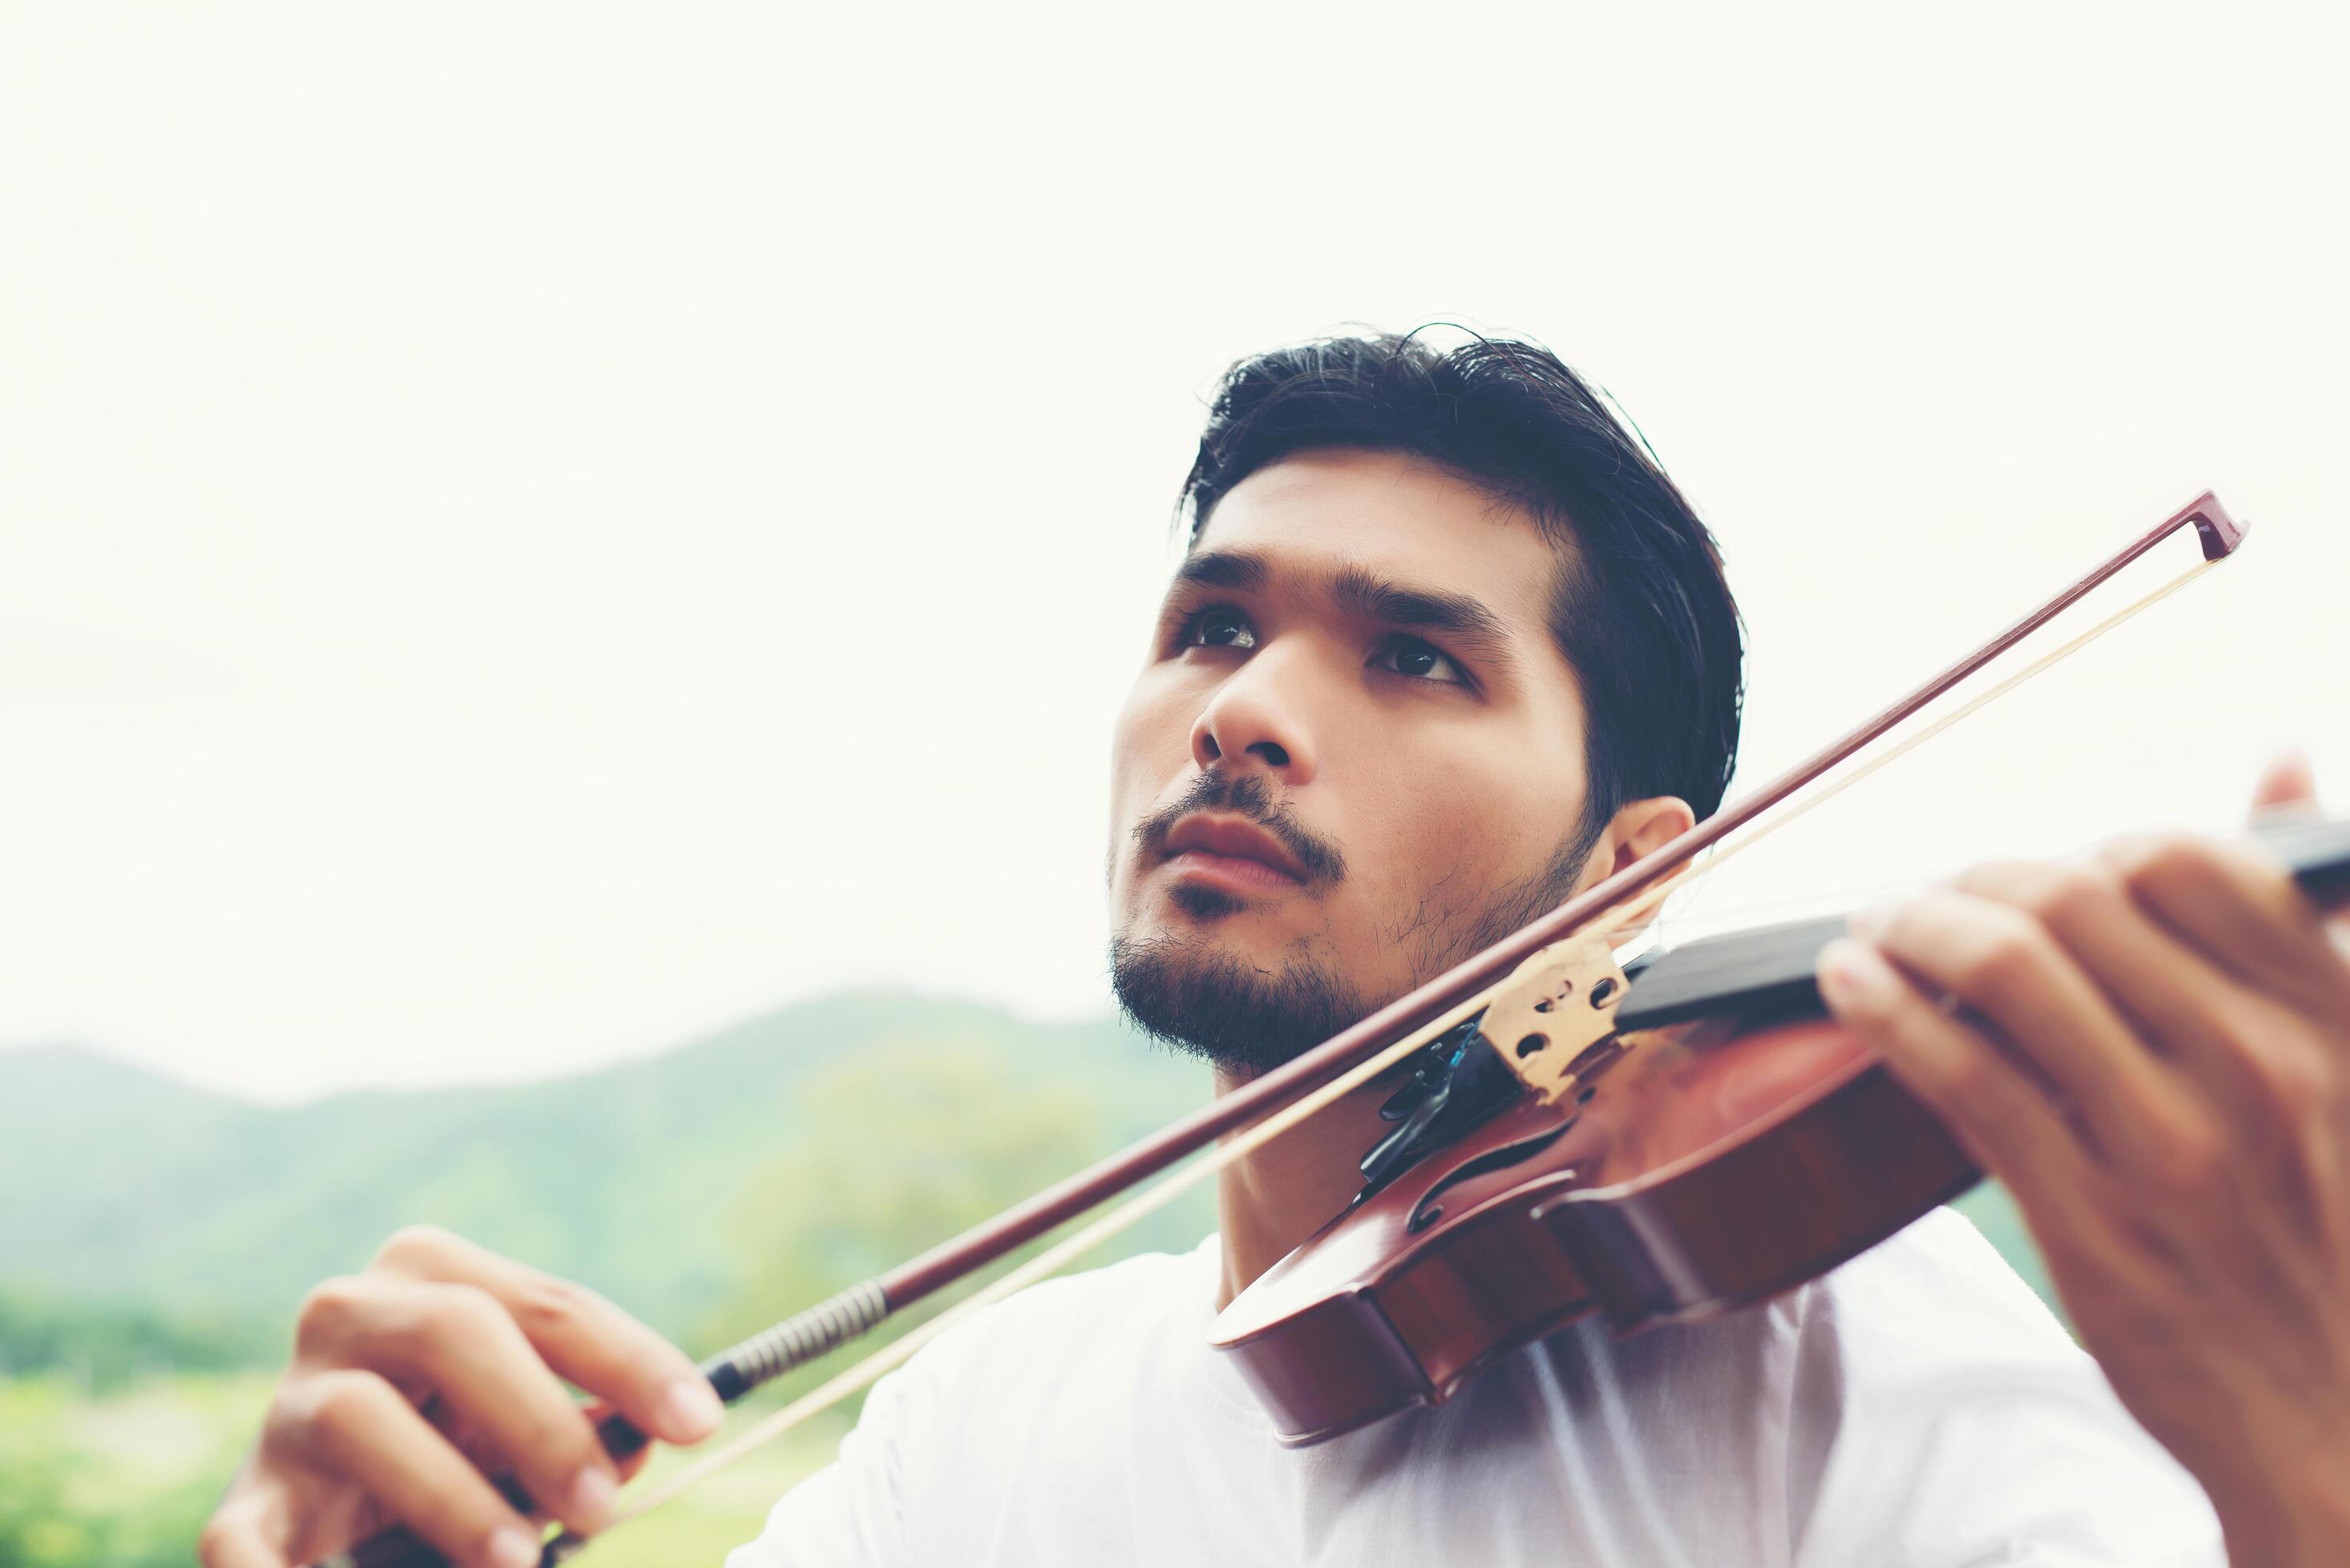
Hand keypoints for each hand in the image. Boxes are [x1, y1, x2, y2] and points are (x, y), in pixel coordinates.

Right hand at [198, 1225, 723, 1567]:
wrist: (334, 1513)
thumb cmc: (461, 1453)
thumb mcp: (529, 1432)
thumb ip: (589, 1431)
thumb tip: (641, 1442)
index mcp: (436, 1277)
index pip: (550, 1304)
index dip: (630, 1361)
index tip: (701, 1419)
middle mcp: (351, 1314)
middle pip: (454, 1329)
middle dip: (542, 1417)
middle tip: (603, 1505)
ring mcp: (286, 1408)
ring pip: (358, 1415)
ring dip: (451, 1493)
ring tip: (519, 1560)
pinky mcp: (241, 1509)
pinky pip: (240, 1544)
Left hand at [1815, 755, 2349, 1566]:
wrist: (2337, 1425)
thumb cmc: (2333, 1233)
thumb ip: (2309, 926)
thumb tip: (2275, 763)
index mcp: (2327, 1018)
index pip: (2185, 863)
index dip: (2090, 853)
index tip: (2046, 882)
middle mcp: (2254, 1066)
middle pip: (2072, 901)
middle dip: (1974, 884)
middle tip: (1929, 899)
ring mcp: (2169, 1146)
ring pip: (2005, 971)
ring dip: (1912, 927)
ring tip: (1875, 929)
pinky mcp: (2089, 1220)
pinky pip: (1962, 1077)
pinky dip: (1886, 1010)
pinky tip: (1848, 983)